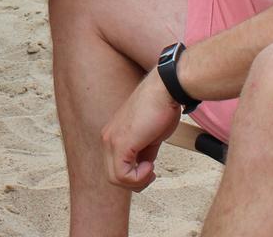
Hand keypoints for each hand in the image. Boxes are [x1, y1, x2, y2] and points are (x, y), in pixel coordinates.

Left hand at [101, 71, 182, 190]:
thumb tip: (145, 165)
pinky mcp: (120, 143)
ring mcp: (111, 140)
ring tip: (151, 169)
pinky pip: (121, 175)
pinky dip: (138, 177)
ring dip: (137, 181)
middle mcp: (107, 138)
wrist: (165, 91)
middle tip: (151, 174)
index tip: (151, 169)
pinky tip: (150, 167)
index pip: (115, 168)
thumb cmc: (161, 108)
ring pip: (115, 179)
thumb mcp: (151, 137)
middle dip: (135, 182)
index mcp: (112, 136)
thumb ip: (144, 152)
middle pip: (112, 177)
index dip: (134, 176)